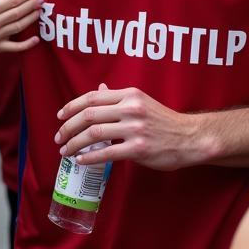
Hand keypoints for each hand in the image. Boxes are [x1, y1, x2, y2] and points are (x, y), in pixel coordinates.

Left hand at [54, 84, 207, 170]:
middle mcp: (131, 108)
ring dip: (74, 143)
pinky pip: (107, 152)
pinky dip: (89, 156)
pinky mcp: (139, 149)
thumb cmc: (164, 121)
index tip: (60, 116)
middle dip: (68, 127)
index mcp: (129, 94)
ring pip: (94, 134)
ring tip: (65, 150)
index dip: (71, 106)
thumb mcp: (141, 102)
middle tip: (58, 138)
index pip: (92, 97)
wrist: (190, 137)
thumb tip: (99, 88)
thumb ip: (118, 97)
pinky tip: (80, 160)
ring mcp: (135, 129)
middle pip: (88, 115)